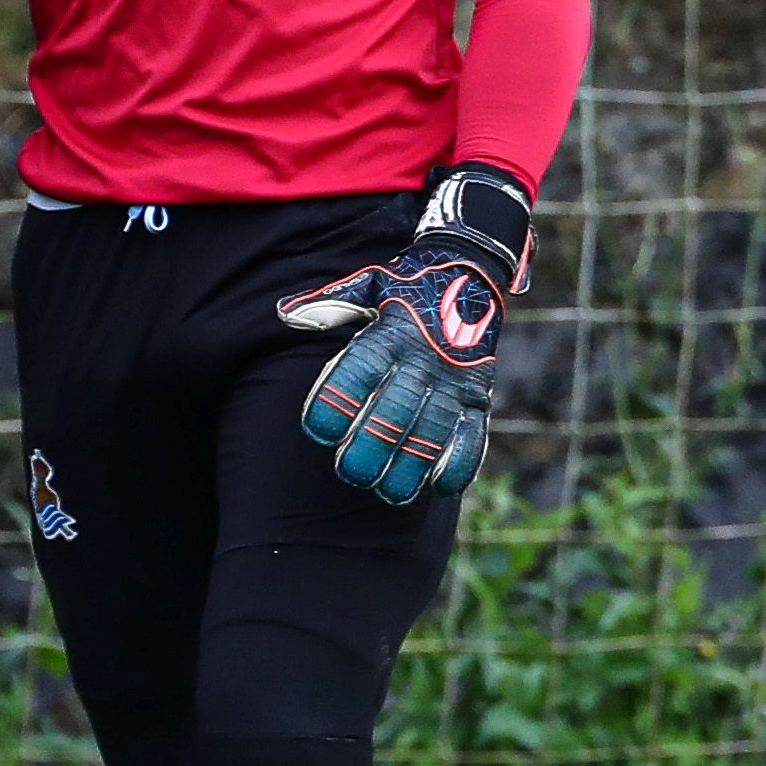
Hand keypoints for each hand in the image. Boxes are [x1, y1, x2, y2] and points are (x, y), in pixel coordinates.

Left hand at [276, 165, 530, 503]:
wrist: (473, 273)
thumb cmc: (407, 287)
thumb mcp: (368, 285)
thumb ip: (327, 304)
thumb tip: (285, 314)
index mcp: (391, 334)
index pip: (359, 373)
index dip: (337, 405)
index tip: (320, 433)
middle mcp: (423, 360)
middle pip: (396, 411)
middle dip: (373, 447)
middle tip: (351, 473)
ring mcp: (455, 379)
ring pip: (433, 430)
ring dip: (413, 465)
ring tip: (392, 493)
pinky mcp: (479, 393)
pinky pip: (475, 432)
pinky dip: (462, 461)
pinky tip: (441, 486)